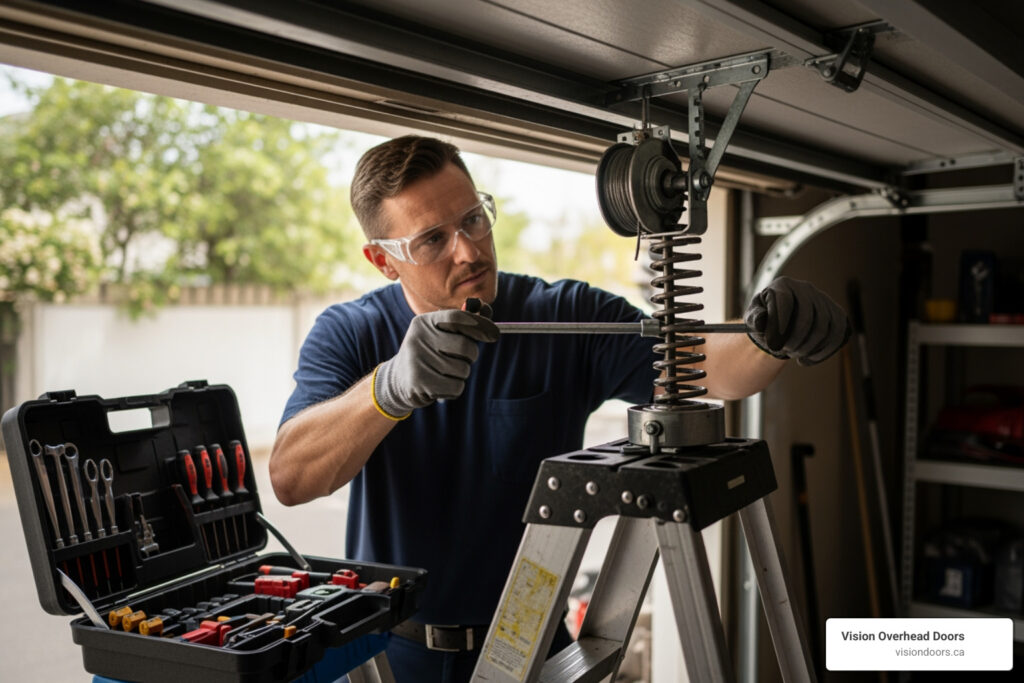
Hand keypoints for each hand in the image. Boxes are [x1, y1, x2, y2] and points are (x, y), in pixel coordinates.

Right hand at [373, 310, 499, 417]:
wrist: (398, 380)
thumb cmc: (429, 353)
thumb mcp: (440, 333)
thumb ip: (463, 322)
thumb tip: (485, 308)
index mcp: (424, 322)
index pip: (457, 317)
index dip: (480, 325)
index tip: (494, 334)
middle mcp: (418, 338)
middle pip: (464, 346)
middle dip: (471, 355)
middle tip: (461, 358)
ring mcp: (417, 360)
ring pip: (463, 369)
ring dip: (461, 374)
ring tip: (445, 372)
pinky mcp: (419, 383)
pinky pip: (456, 387)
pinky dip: (454, 388)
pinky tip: (440, 385)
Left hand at [744, 277, 850, 365]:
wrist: (781, 326)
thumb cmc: (766, 321)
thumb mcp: (753, 319)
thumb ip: (754, 319)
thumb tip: (761, 321)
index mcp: (783, 286)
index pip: (785, 301)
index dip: (779, 324)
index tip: (773, 344)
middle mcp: (806, 289)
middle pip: (808, 317)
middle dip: (794, 340)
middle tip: (784, 351)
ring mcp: (824, 301)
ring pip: (824, 329)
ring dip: (808, 348)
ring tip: (793, 354)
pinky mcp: (838, 315)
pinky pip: (838, 336)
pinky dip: (822, 353)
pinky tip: (806, 360)